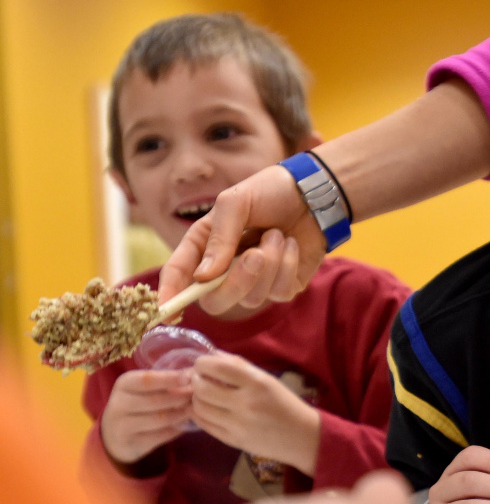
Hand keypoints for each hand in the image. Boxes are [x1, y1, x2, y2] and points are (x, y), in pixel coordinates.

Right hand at [100, 369, 192, 463]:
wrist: (115, 435)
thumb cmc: (137, 403)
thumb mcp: (145, 388)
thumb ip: (167, 380)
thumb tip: (194, 372)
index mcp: (124, 384)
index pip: (147, 379)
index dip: (169, 379)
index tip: (189, 378)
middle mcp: (119, 404)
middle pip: (155, 400)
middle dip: (180, 397)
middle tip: (196, 396)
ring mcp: (122, 426)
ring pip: (160, 419)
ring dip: (181, 414)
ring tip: (193, 409)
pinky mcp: (131, 444)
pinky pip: (160, 436)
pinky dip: (176, 429)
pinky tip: (184, 424)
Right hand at [158, 164, 327, 311]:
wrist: (310, 193)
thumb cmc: (267, 191)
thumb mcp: (235, 201)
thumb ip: (219, 237)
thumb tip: (203, 277)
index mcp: (203, 246)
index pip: (180, 275)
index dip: (171, 294)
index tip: (165, 312)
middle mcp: (225, 270)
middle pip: (215, 302)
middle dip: (235, 283)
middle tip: (254, 255)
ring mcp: (255, 282)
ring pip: (252, 298)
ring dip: (269, 263)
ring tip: (276, 234)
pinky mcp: (282, 287)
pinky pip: (280, 293)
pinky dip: (288, 265)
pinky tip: (291, 244)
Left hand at [190, 352, 320, 474]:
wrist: (301, 436)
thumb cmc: (285, 403)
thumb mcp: (267, 379)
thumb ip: (239, 366)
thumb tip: (212, 355)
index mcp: (256, 382)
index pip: (217, 367)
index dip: (202, 364)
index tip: (202, 365)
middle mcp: (245, 403)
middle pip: (202, 388)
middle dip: (195, 381)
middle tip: (198, 380)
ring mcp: (238, 424)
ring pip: (200, 407)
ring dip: (195, 398)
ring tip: (202, 396)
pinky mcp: (233, 440)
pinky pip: (204, 425)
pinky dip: (198, 414)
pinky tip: (204, 410)